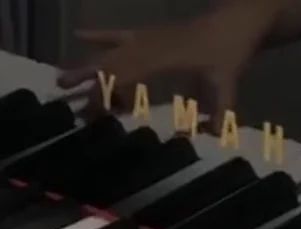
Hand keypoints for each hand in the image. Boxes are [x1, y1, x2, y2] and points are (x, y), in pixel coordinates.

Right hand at [58, 5, 266, 129]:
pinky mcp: (149, 32)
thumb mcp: (227, 82)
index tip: (91, 112)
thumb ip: (219, 112)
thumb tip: (211, 139)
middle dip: (88, 86)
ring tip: (59, 80)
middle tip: (66, 104)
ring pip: (110, 52)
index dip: (107, 93)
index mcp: (165, 58)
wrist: (241, 17)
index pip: (127, 76)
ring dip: (85, 66)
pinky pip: (119, 34)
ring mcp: (147, 37)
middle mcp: (149, 46)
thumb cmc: (233, 50)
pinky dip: (99, 34)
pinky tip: (77, 34)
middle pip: (111, 66)